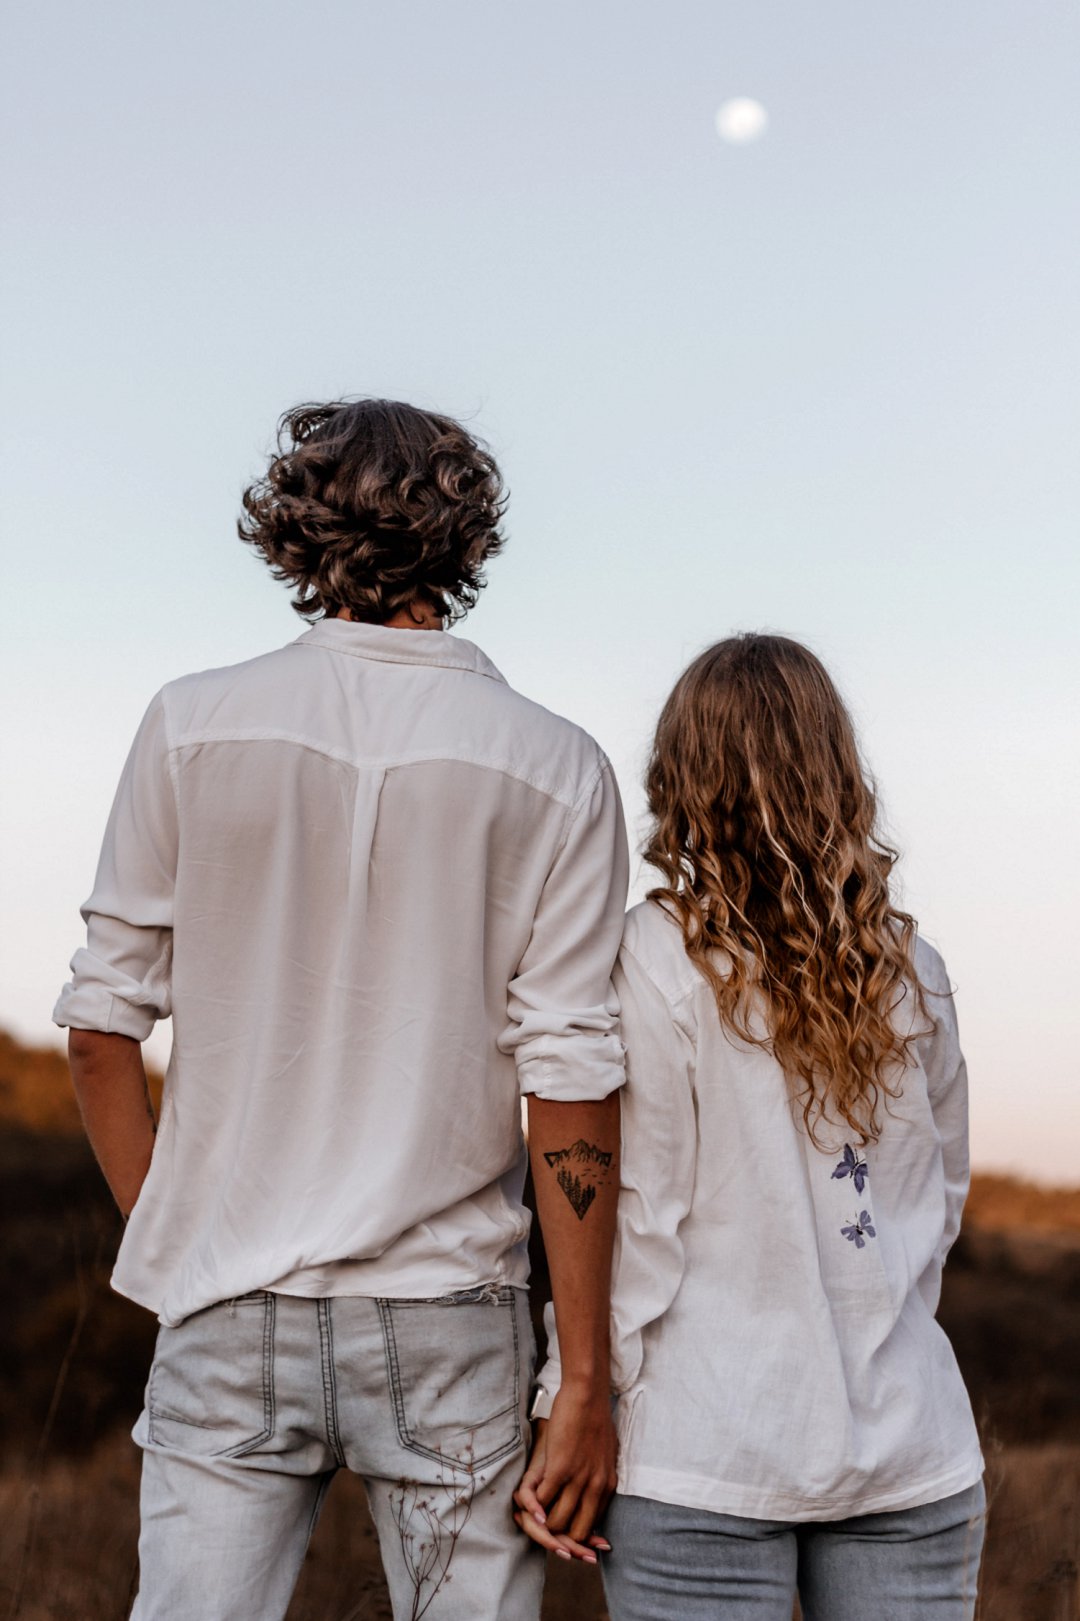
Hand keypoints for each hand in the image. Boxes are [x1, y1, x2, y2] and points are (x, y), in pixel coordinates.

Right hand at [512, 1386, 616, 1560]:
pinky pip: (544, 1502)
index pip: (592, 1526)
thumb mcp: (606, 1453)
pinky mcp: (561, 1468)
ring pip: (558, 1522)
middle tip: (544, 1533)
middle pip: (576, 1532)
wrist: (588, 1393)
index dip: (577, 1537)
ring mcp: (579, 1479)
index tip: (566, 1538)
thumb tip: (595, 1488)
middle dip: (559, 1539)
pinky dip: (534, 1509)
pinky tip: (529, 1507)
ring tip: (532, 1520)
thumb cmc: (595, 1418)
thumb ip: (601, 1474)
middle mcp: (596, 1487)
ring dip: (543, 1525)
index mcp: (608, 1485)